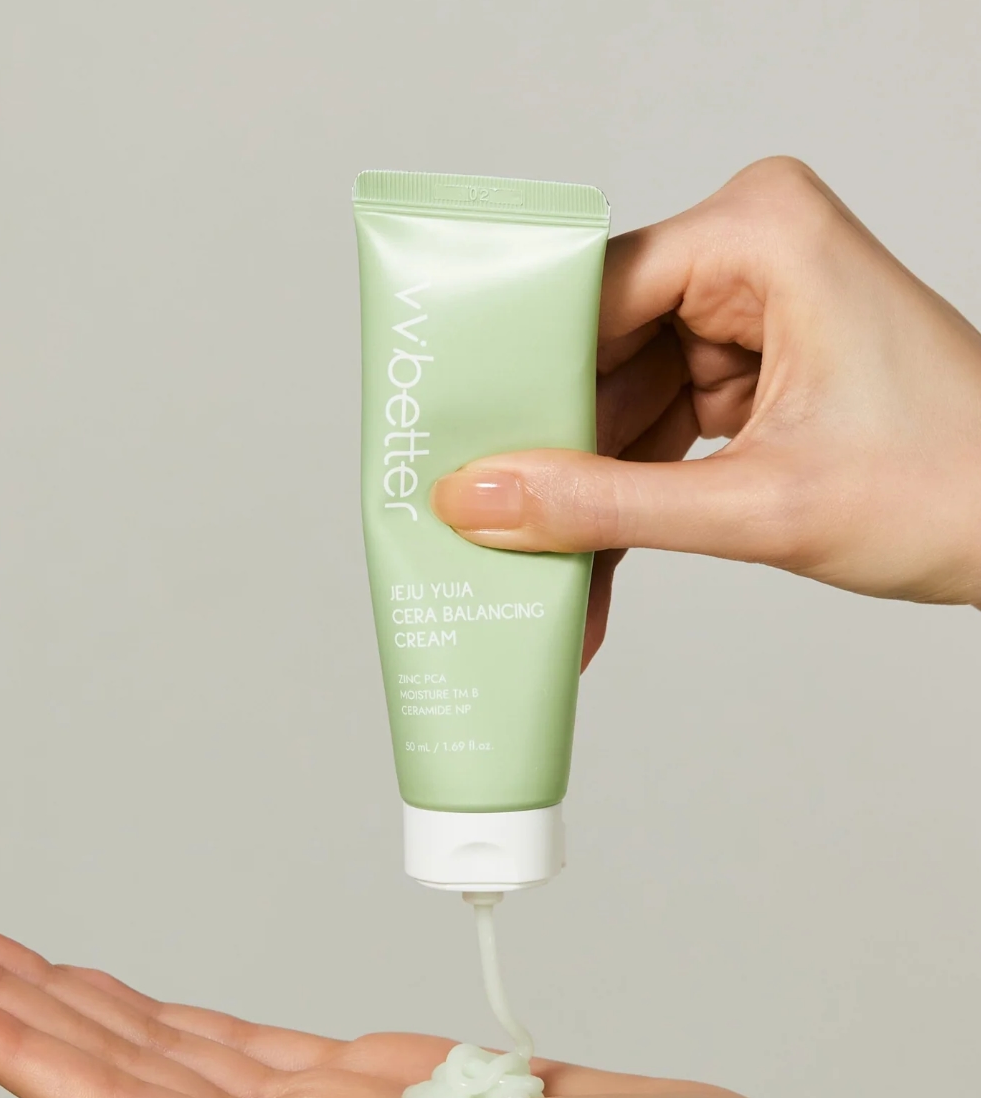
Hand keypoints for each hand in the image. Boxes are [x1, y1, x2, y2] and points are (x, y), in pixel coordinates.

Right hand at [430, 157, 980, 667]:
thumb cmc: (958, 488)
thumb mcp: (760, 506)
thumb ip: (606, 506)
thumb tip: (482, 500)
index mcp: (760, 234)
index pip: (591, 292)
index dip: (516, 379)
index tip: (450, 448)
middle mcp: (747, 258)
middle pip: (595, 356)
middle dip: (548, 460)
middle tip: (477, 532)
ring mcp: (747, 318)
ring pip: (618, 408)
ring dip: (583, 502)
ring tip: (534, 581)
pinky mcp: (748, 374)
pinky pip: (655, 435)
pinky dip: (626, 506)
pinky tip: (586, 574)